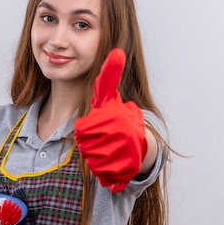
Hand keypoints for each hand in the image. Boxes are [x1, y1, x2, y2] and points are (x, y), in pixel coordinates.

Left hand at [74, 48, 147, 192]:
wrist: (139, 146)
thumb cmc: (119, 119)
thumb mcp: (110, 98)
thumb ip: (108, 78)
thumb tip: (117, 51)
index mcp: (110, 120)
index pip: (83, 129)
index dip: (87, 129)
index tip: (96, 127)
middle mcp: (115, 138)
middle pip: (84, 145)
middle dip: (89, 142)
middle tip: (101, 138)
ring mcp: (118, 156)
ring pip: (90, 160)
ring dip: (96, 155)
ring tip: (107, 148)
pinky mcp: (119, 173)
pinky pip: (100, 173)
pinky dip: (103, 170)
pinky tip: (111, 161)